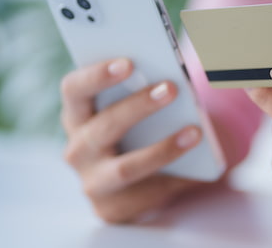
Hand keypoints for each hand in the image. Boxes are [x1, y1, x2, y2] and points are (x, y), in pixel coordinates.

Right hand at [60, 58, 202, 222]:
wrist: (143, 179)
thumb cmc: (140, 128)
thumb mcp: (136, 107)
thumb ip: (144, 89)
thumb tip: (176, 76)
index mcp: (77, 113)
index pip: (74, 89)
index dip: (97, 74)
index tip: (128, 62)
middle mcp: (78, 147)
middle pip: (103, 125)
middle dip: (139, 106)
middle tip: (172, 89)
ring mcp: (92, 181)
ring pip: (124, 168)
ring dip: (162, 149)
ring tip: (195, 132)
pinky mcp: (111, 208)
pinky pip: (145, 195)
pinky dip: (174, 180)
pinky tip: (197, 169)